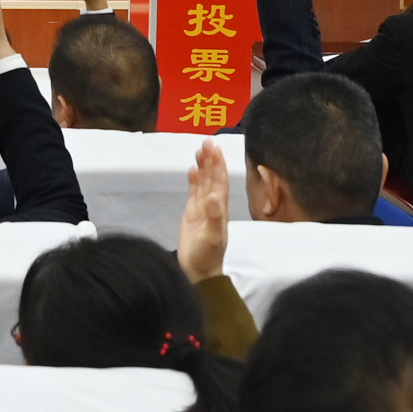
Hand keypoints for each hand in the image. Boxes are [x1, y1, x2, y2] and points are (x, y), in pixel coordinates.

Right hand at [178, 143, 230, 283]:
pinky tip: (192, 170)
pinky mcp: (192, 214)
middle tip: (208, 141)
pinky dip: (194, 180)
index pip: (220, 182)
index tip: (215, 149)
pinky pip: (194, 192)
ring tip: (200, 149)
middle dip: (212, 160)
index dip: (218, 165)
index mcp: (220, 208)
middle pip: (213, 178)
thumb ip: (213, 217)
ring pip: (204, 183)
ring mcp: (203, 209)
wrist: (199, 270)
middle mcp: (213, 205)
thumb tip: (214, 196)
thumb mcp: (212, 237)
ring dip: (204, 167)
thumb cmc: (207, 255)